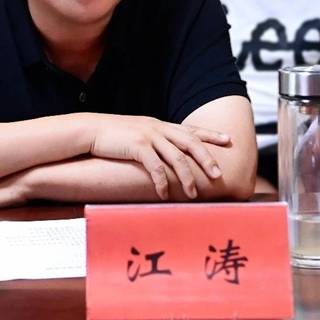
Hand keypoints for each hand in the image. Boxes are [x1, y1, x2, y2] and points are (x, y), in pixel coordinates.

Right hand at [85, 114, 228, 200]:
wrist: (91, 130)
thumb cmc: (113, 135)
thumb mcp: (138, 133)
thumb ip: (154, 141)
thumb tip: (166, 155)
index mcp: (160, 125)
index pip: (191, 129)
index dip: (211, 134)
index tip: (228, 139)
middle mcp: (158, 128)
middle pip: (190, 142)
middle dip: (207, 158)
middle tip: (219, 174)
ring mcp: (148, 136)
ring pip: (177, 157)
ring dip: (187, 177)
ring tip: (194, 193)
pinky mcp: (137, 146)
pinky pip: (155, 167)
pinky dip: (162, 182)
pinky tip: (165, 194)